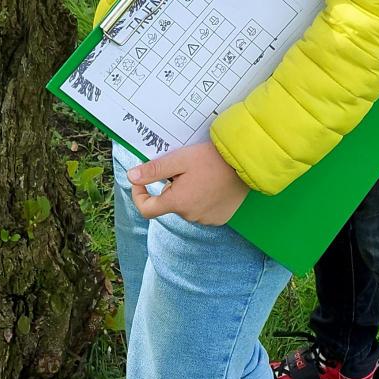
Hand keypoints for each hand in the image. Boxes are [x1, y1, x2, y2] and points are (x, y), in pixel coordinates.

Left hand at [128, 141, 248, 224]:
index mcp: (177, 202)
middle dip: (171, 188)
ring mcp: (206, 219)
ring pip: (187, 207)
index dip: (139, 195)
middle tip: (184, 168)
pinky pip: (203, 211)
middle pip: (170, 204)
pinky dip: (203, 199)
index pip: (147, 209)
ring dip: (188, 194)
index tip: (142, 182)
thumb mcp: (180, 159)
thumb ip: (154, 170)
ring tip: (202, 174)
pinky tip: (213, 184)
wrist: (246, 163)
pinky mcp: (220, 218)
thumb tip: (131, 177)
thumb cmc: (212, 158)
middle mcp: (190, 215)